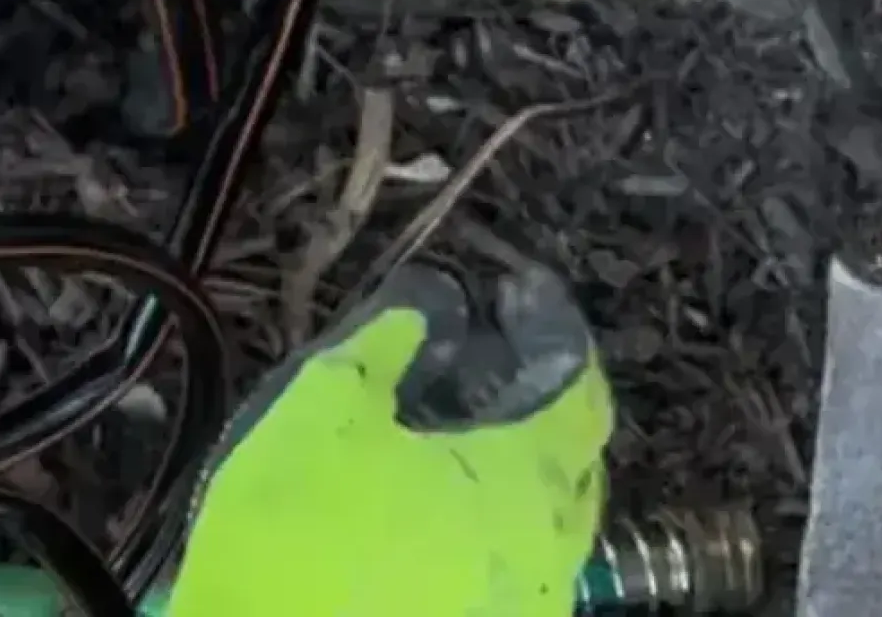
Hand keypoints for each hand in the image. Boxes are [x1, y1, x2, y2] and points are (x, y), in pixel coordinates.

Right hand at [169, 266, 612, 616]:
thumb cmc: (300, 523)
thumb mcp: (323, 405)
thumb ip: (385, 346)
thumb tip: (428, 307)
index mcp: (521, 478)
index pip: (581, 394)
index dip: (557, 335)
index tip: (518, 296)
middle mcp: (547, 547)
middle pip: (577, 464)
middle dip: (543, 408)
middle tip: (490, 365)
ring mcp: (525, 605)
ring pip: (547, 523)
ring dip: (518, 472)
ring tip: (457, 438)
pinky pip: (515, 567)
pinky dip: (493, 524)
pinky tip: (435, 512)